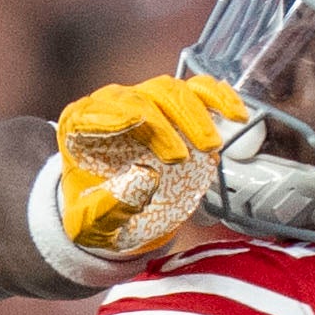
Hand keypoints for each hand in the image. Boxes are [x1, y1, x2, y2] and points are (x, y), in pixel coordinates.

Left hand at [57, 75, 245, 256]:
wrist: (108, 209)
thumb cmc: (93, 214)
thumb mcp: (89, 224)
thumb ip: (108, 208)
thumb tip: (144, 179)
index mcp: (79, 125)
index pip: (100, 110)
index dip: (130, 123)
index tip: (160, 152)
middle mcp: (110, 106)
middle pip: (143, 97)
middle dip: (168, 125)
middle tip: (184, 158)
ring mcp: (143, 101)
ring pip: (171, 90)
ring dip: (195, 114)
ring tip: (210, 147)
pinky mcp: (171, 107)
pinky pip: (195, 89)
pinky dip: (217, 97)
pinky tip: (235, 114)